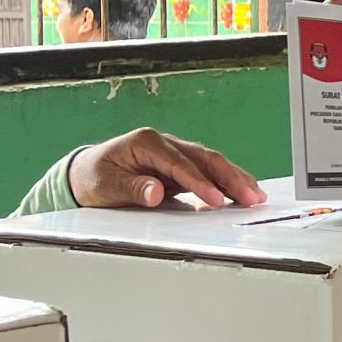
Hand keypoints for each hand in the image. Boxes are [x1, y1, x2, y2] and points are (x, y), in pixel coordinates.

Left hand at [68, 129, 265, 210]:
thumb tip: (156, 191)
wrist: (86, 173)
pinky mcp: (179, 168)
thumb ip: (132, 188)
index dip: (199, 182)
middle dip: (229, 177)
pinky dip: (226, 182)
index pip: (179, 162)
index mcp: (146, 142)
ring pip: (211, 163)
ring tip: (255, 195)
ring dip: (234, 178)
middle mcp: (164, 144)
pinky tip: (242, 191)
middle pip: (203, 158)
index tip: (214, 199)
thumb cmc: (94, 178)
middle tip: (249, 196)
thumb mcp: (106, 185)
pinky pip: (207, 172)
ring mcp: (174, 154)